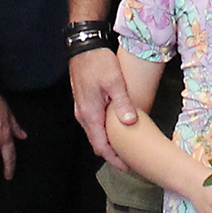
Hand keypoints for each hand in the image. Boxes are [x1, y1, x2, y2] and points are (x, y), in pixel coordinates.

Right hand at [69, 46, 140, 163]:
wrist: (83, 46)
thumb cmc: (98, 62)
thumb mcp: (114, 82)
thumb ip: (122, 104)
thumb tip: (129, 123)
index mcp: (90, 114)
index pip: (101, 146)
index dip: (114, 159)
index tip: (127, 167)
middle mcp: (83, 115)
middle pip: (97, 143)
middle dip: (112, 154)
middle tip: (129, 160)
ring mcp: (81, 109)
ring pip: (95, 133)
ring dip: (108, 143)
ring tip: (125, 147)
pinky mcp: (84, 102)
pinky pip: (93, 124)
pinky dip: (104, 132)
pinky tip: (116, 129)